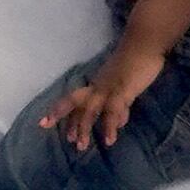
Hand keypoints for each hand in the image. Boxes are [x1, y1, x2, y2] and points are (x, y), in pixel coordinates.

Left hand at [43, 40, 168, 150]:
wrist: (145, 44)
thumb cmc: (136, 64)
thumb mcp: (126, 88)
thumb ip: (121, 106)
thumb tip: (119, 123)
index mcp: (96, 85)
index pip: (75, 100)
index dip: (60, 111)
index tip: (44, 123)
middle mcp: (97, 86)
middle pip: (75, 103)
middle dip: (66, 119)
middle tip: (63, 139)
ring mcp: (108, 87)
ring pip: (90, 109)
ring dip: (84, 128)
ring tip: (81, 146)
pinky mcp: (122, 89)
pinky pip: (113, 110)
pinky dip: (110, 125)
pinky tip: (110, 139)